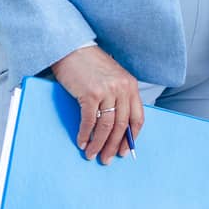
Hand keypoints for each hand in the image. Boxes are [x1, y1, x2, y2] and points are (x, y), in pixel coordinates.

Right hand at [50, 45, 144, 163]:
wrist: (71, 48)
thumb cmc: (89, 65)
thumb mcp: (111, 79)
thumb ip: (117, 98)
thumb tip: (116, 129)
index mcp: (130, 86)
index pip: (137, 118)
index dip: (130, 138)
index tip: (123, 152)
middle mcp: (122, 88)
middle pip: (121, 126)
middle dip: (113, 146)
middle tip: (106, 159)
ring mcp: (107, 90)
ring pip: (106, 126)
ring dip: (98, 144)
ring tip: (91, 155)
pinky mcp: (90, 93)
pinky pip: (90, 121)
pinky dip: (85, 135)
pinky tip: (81, 142)